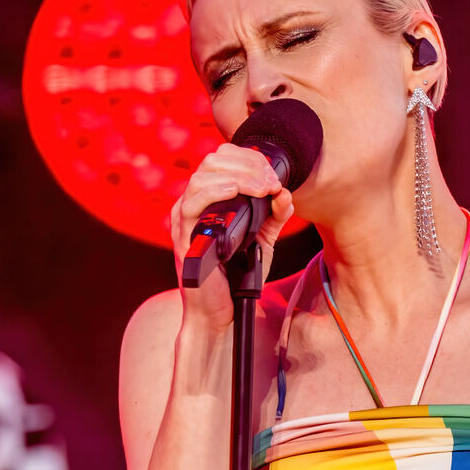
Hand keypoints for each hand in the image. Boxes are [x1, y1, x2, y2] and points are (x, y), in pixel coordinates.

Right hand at [168, 144, 293, 321]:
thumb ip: (274, 217)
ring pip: (202, 176)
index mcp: (208, 200)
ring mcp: (185, 218)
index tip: (274, 174)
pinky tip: (235, 190)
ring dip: (238, 176)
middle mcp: (193, 204)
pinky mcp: (183, 235)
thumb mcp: (261, 241)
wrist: (217, 310)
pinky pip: (192, 202)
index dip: (250, 159)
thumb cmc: (234, 276)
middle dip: (248, 165)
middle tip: (271, 181)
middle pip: (213, 161)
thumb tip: (285, 194)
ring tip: (261, 187)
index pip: (223, 160)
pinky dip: (216, 190)